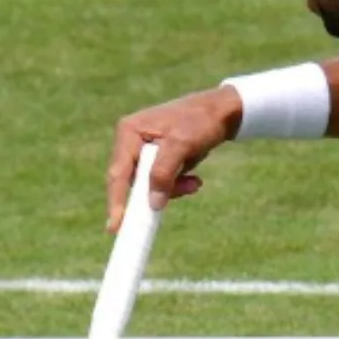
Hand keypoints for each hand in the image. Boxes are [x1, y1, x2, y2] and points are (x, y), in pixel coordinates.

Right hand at [107, 87, 242, 231]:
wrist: (224, 111)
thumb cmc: (201, 121)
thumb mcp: (182, 145)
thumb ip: (164, 172)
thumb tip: (152, 203)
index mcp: (129, 132)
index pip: (119, 173)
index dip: (116, 201)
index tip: (115, 227)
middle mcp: (132, 141)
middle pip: (134, 181)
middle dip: (159, 191)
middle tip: (186, 189)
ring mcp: (144, 150)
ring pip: (150, 184)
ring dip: (173, 188)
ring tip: (196, 183)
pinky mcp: (159, 157)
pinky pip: (162, 181)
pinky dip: (178, 184)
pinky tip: (195, 180)